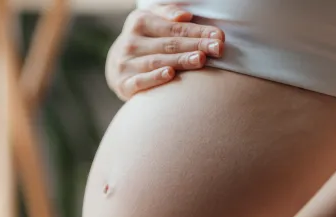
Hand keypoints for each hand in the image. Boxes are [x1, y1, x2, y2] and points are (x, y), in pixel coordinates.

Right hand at [106, 5, 224, 100]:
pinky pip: (140, 80)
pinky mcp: (123, 83)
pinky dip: (155, 78)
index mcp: (139, 21)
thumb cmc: (145, 40)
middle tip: (217, 49)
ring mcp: (125, 63)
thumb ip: (168, 13)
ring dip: (180, 60)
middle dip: (195, 46)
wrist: (117, 65)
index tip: (219, 36)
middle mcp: (131, 42)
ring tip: (200, 59)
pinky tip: (170, 74)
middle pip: (169, 44)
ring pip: (158, 61)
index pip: (174, 27)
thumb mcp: (152, 19)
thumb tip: (184, 16)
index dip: (197, 31)